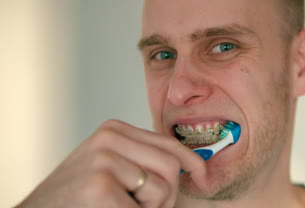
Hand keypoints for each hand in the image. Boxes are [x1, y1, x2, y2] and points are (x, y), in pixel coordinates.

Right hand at [16, 119, 207, 207]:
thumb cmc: (78, 196)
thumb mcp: (111, 167)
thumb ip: (142, 160)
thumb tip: (191, 165)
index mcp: (114, 130)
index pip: (168, 144)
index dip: (192, 162)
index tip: (203, 176)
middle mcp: (109, 137)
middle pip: (171, 165)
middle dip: (168, 195)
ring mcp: (103, 158)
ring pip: (162, 188)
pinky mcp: (98, 185)